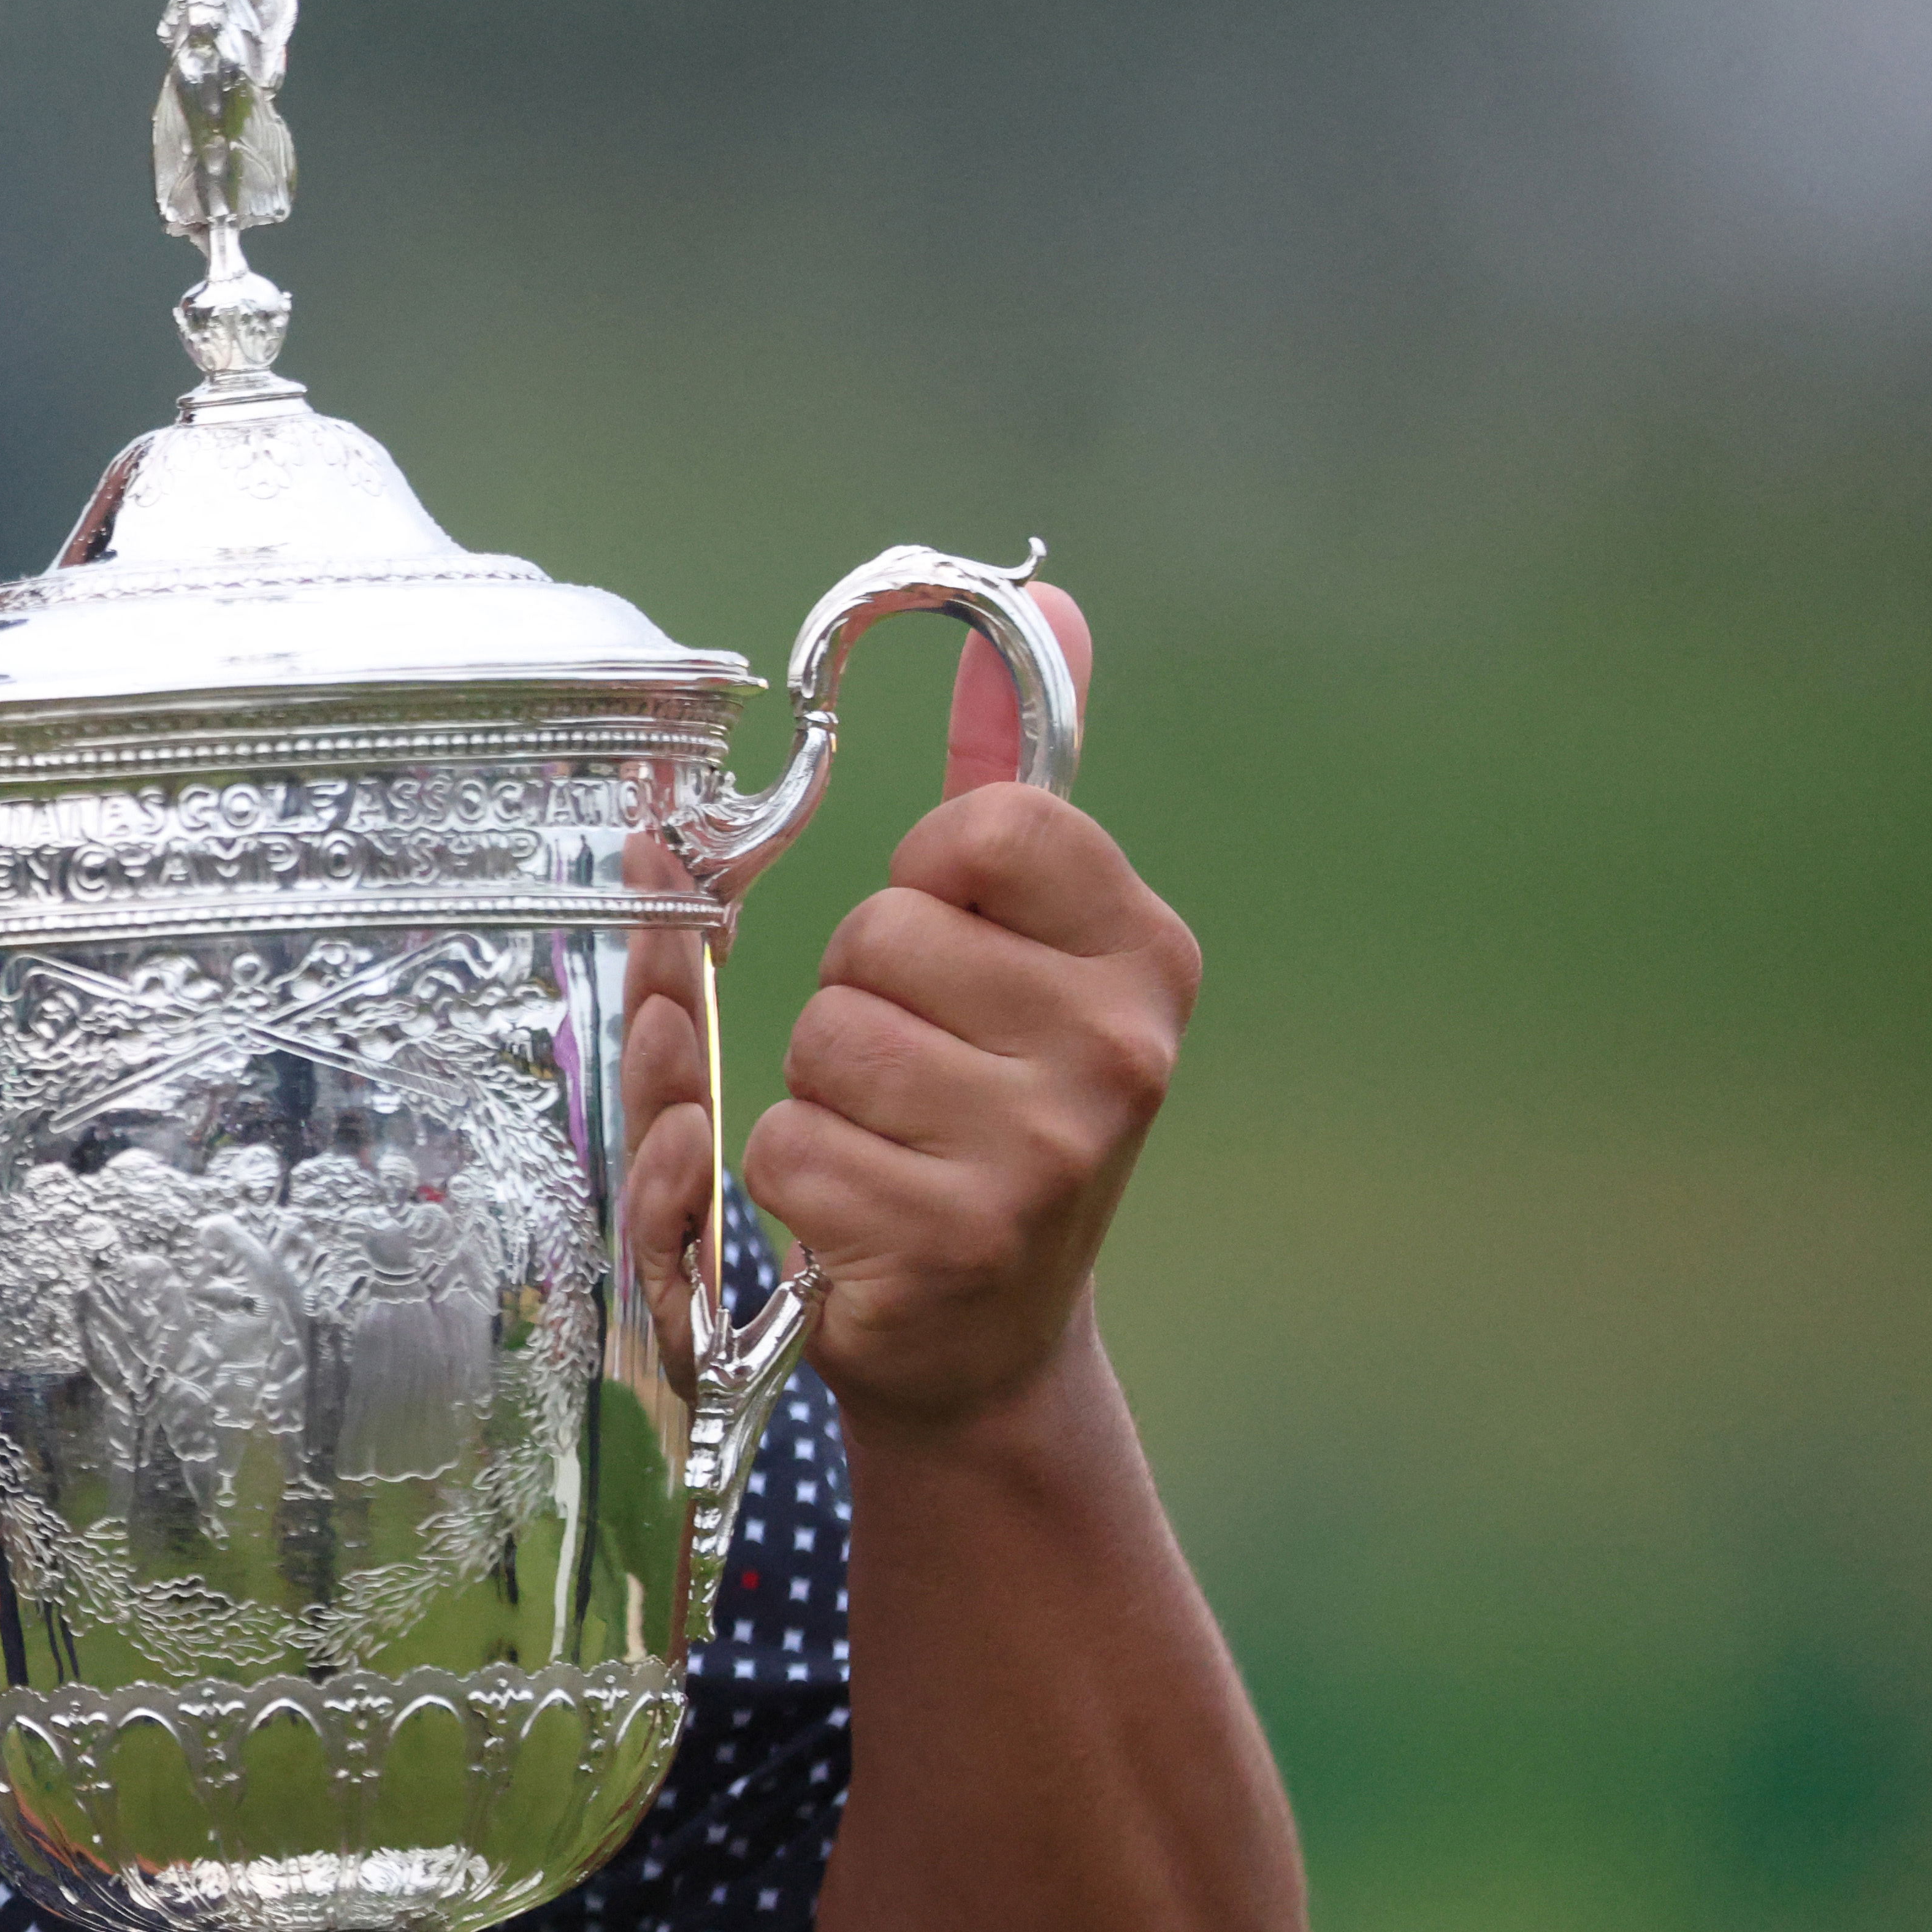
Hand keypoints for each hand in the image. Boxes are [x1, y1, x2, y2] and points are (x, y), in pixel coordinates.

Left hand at [739, 588, 1200, 1437]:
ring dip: (819, 1088)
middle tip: (912, 1072)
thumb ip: (1016, 777)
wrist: (984, 1334)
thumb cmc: (984, 1105)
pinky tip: (862, 1211)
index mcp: (1143, 953)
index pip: (980, 827)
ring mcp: (1047, 1153)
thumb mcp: (1022, 940)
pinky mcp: (957, 1239)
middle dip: (857, 997)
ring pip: (822, 1040)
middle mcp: (1121, 1049)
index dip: (927, 880)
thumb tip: (1046, 597)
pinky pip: (788, 1144)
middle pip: (877, 936)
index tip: (953, 948)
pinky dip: (794, 1177)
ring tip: (888, 1138)